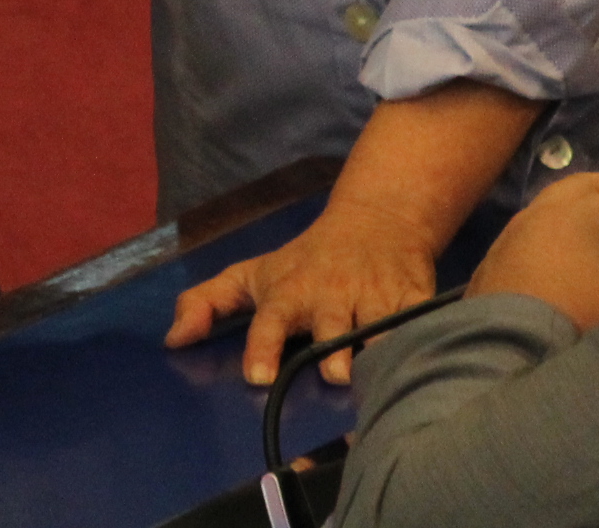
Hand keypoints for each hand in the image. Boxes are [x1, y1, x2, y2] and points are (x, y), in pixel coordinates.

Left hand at [164, 196, 440, 387]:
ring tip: (378, 376)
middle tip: (333, 375)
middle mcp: (331, 297)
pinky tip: (427, 359)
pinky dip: (424, 339)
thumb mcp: (252, 274)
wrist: (377, 221)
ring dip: (378, 351)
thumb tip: (171, 341)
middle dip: (333, 350)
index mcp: (290, 294)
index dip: (262, 346)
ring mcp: (375, 298)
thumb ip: (206, 303)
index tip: (258, 376)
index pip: (270, 320)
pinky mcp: (415, 299)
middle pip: (332, 327)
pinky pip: (422, 324)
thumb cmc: (305, 261)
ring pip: (379, 330)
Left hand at [470, 174, 598, 334]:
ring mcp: (515, 230)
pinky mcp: (500, 254)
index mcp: (578, 214)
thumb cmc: (575, 320)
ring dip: (588, 203)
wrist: (504, 351)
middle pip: (587, 187)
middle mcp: (543, 211)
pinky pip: (538, 224)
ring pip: (557, 201)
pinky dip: (563, 222)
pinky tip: (574, 241)